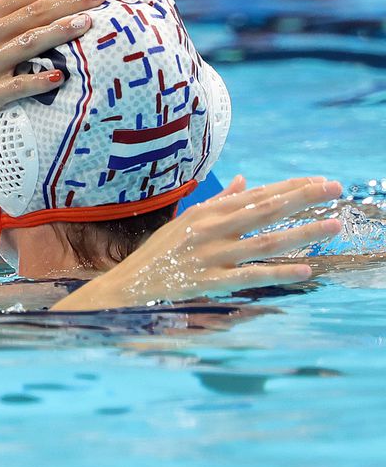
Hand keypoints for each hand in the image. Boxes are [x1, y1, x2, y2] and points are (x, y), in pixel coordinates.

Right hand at [54, 176, 342, 310]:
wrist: (130, 286)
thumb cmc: (158, 254)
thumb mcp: (184, 221)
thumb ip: (217, 202)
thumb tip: (245, 180)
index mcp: (204, 212)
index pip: (255, 195)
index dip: (289, 187)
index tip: (319, 181)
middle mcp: (209, 229)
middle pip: (264, 210)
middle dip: (302, 198)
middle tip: (335, 189)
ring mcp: (210, 255)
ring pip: (264, 241)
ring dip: (301, 233)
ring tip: (333, 227)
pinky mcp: (210, 281)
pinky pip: (251, 275)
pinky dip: (278, 272)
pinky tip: (305, 270)